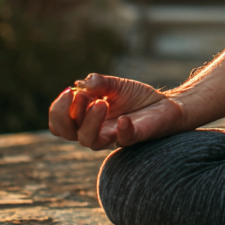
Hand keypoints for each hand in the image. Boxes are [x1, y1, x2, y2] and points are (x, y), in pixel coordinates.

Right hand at [48, 74, 185, 150]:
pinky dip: (123, 131)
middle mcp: (96, 130)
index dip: (57, 110)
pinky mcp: (135, 136)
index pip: (60, 124)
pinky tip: (124, 119)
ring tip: (102, 102)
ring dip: (90, 121)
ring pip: (89, 141)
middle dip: (67, 115)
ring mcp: (114, 135)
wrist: (166, 105)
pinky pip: (124, 140)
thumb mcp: (116, 85)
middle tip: (81, 96)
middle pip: (67, 134)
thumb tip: (80, 83)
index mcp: (87, 119)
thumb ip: (99, 83)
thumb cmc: (137, 98)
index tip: (68, 91)